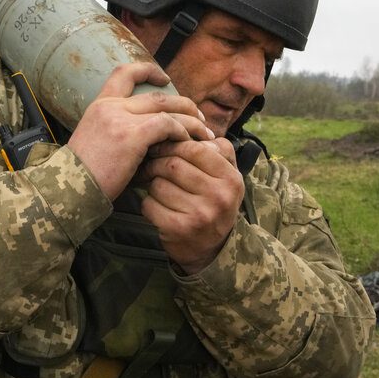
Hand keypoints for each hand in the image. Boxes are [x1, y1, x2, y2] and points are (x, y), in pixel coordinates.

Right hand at [67, 62, 213, 200]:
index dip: (148, 70)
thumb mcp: (94, 144)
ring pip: (167, 108)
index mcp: (99, 106)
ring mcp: (120, 119)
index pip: (124, 73)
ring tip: (204, 133)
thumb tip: (146, 140)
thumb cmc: (82, 177)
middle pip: (157, 94)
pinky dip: (182, 132)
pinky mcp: (131, 135)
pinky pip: (167, 125)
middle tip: (199, 117)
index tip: (165, 78)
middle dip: (184, 104)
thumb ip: (117, 132)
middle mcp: (110, 106)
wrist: (67, 189)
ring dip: (190, 120)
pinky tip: (188, 143)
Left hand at [138, 137, 242, 273]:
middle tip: (150, 164)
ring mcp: (199, 215)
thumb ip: (216, 150)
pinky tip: (156, 206)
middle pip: (173, 164)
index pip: (196, 148)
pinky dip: (147, 203)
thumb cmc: (214, 203)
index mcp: (231, 178)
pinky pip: (149, 204)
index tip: (163, 145)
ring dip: (151, 183)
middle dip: (156, 162)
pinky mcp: (178, 229)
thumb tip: (191, 127)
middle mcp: (219, 197)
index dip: (174, 143)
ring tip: (155, 186)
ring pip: (158, 184)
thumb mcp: (227, 176)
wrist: (213, 250)